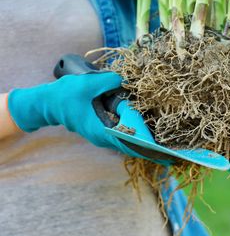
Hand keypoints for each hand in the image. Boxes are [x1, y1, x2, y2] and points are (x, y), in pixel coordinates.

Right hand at [7, 72, 168, 164]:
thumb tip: (130, 81)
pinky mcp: (103, 129)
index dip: (150, 149)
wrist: (47, 103)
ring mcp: (103, 135)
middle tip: (175, 154)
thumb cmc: (66, 94)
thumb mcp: (89, 83)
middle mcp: (104, 137)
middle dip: (153, 151)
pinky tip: (150, 132)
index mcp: (102, 130)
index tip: (167, 155)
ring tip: (167, 146)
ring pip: (129, 143)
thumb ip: (111, 81)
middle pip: (133, 147)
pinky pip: (124, 136)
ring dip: (146, 145)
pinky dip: (137, 137)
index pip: (131, 144)